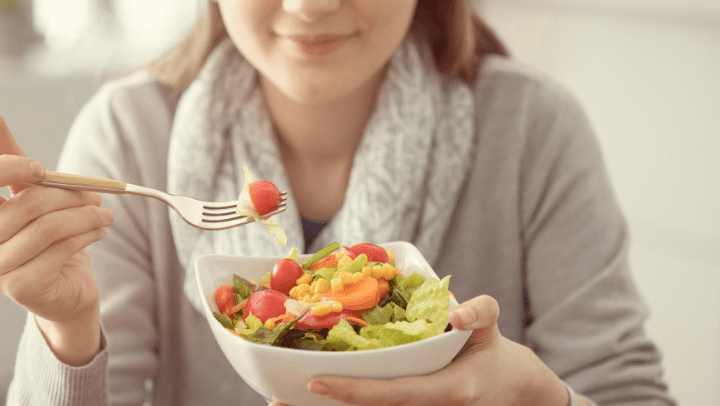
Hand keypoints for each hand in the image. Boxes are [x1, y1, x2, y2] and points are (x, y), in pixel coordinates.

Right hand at [0, 115, 112, 364]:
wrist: (65, 293)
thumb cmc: (47, 241)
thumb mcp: (32, 197)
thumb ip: (16, 164)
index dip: (9, 168)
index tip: (40, 168)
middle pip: (27, 203)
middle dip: (69, 193)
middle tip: (96, 193)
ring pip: (48, 226)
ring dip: (85, 214)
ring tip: (104, 213)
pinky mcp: (22, 287)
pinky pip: (61, 248)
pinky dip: (88, 233)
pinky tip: (100, 230)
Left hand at [270, 295, 569, 405]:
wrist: (506, 388)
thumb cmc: (492, 355)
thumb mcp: (492, 329)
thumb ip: (480, 314)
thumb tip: (459, 314)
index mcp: (445, 390)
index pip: (391, 393)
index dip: (353, 391)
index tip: (315, 383)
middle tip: (278, 400)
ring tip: (281, 402)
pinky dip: (343, 404)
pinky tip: (313, 397)